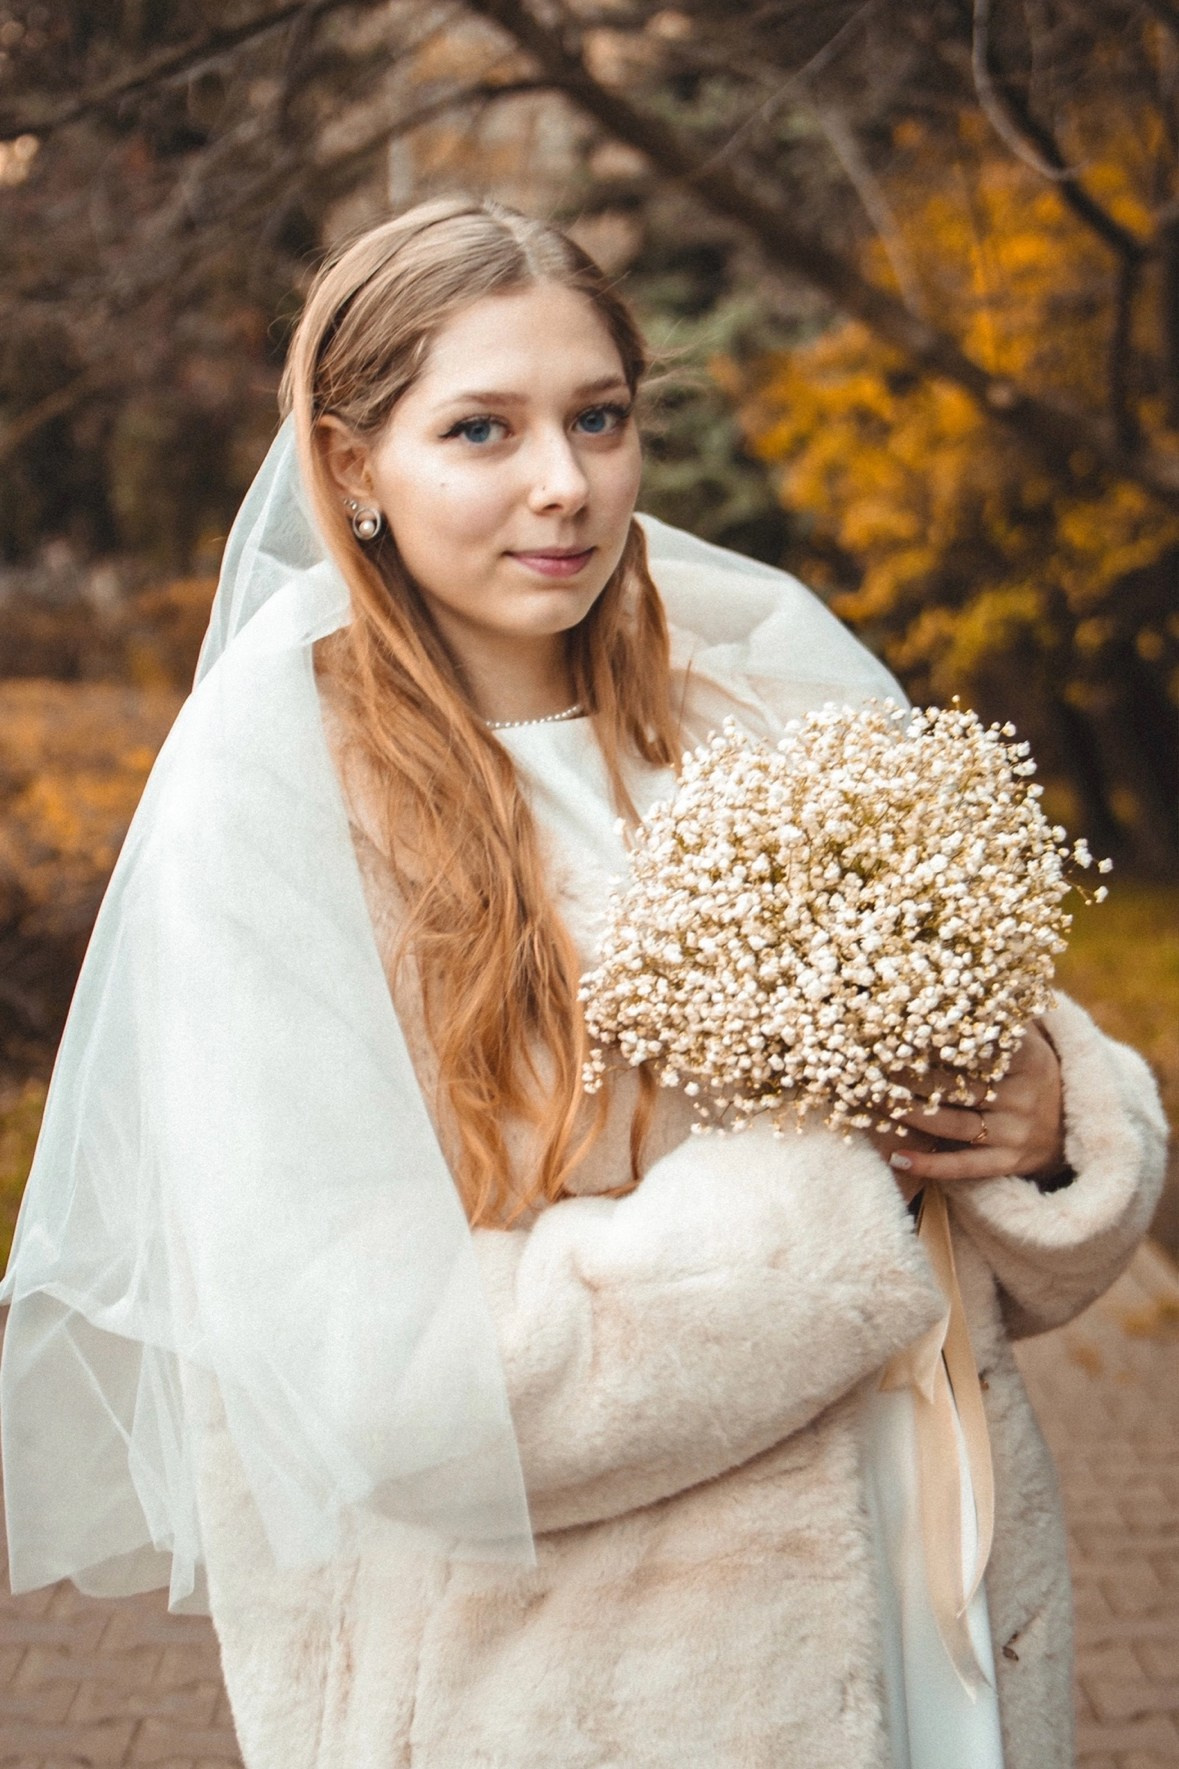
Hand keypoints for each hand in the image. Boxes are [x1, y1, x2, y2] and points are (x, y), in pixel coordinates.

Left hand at [868, 1021, 1066, 1197]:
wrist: (1073, 1132)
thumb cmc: (1034, 1074)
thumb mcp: (1032, 1042)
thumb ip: (1002, 1016)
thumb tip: (964, 975)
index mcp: (1030, 1060)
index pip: (984, 1045)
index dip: (944, 1036)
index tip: (906, 1024)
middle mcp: (1023, 1097)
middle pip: (959, 1084)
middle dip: (912, 1073)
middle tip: (871, 1060)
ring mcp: (1014, 1133)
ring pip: (953, 1123)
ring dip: (910, 1113)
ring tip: (873, 1099)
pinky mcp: (1005, 1163)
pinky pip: (963, 1166)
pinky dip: (929, 1164)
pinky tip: (897, 1158)